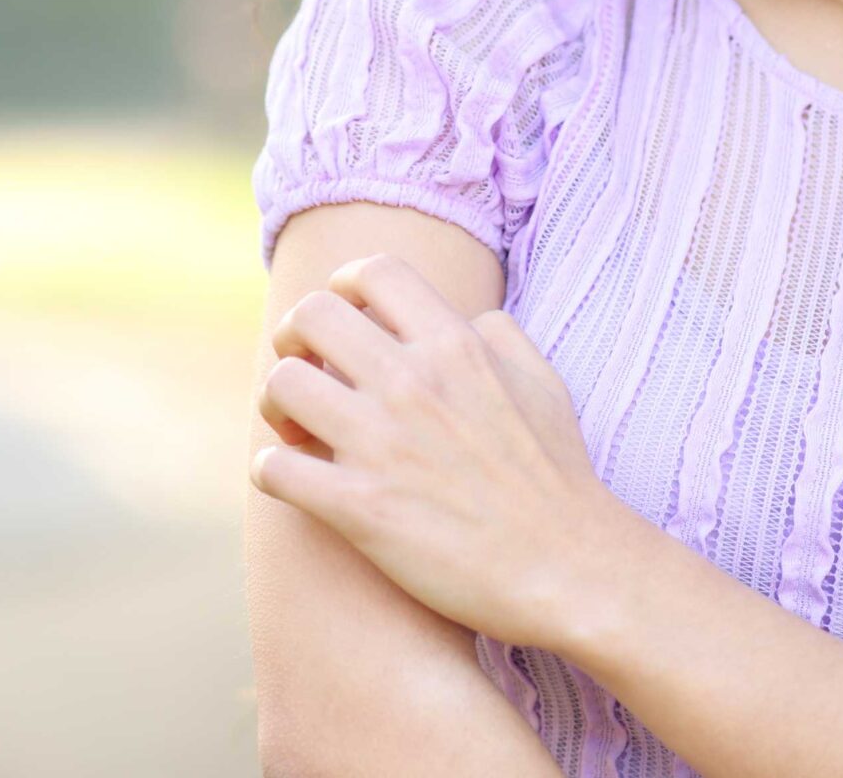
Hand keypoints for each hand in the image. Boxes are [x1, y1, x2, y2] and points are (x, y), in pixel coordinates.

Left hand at [249, 250, 626, 651]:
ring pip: (281, 386)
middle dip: (295, 339)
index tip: (343, 317)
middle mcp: (414, 385)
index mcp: (457, 347)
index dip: (344, 285)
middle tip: (306, 372)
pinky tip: (292, 480)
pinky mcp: (360, 509)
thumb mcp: (544, 385)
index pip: (373, 272)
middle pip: (311, 316)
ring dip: (276, 405)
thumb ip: (500, 336)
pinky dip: (271, 470)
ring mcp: (383, 446)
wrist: (571, 571)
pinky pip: (274, 468)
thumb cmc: (559, 480)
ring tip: (296, 430)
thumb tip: (466, 317)